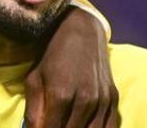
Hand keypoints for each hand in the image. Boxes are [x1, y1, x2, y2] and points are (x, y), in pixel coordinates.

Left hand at [24, 7, 119, 127]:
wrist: (80, 29)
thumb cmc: (52, 54)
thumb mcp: (34, 79)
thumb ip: (33, 110)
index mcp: (61, 95)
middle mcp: (84, 100)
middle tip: (53, 126)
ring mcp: (102, 99)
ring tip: (67, 125)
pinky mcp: (113, 97)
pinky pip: (110, 127)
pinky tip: (87, 127)